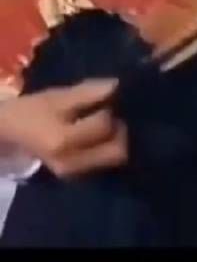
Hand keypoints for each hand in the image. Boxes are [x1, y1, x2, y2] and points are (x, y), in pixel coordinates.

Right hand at [0, 80, 127, 178]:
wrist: (13, 133)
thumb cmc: (33, 110)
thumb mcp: (58, 96)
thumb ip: (88, 92)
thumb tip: (117, 85)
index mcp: (63, 141)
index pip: (104, 125)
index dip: (110, 107)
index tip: (106, 96)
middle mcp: (72, 164)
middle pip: (117, 151)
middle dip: (120, 129)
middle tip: (112, 112)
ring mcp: (74, 174)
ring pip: (114, 158)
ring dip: (115, 139)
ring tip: (105, 122)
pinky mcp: (77, 176)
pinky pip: (104, 162)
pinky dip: (107, 147)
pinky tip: (99, 133)